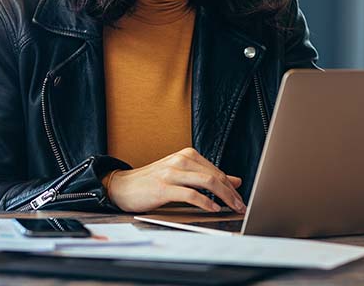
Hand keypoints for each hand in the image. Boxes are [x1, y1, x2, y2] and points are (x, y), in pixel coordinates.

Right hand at [105, 148, 245, 213]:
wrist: (122, 186)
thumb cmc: (153, 182)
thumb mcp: (182, 175)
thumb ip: (207, 176)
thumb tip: (235, 181)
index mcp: (187, 155)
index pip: (217, 171)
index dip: (231, 186)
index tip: (240, 199)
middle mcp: (181, 160)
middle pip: (215, 176)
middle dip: (232, 193)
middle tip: (241, 206)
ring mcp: (172, 172)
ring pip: (207, 182)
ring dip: (224, 197)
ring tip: (232, 208)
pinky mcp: (164, 187)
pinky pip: (191, 194)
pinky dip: (205, 202)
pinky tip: (213, 209)